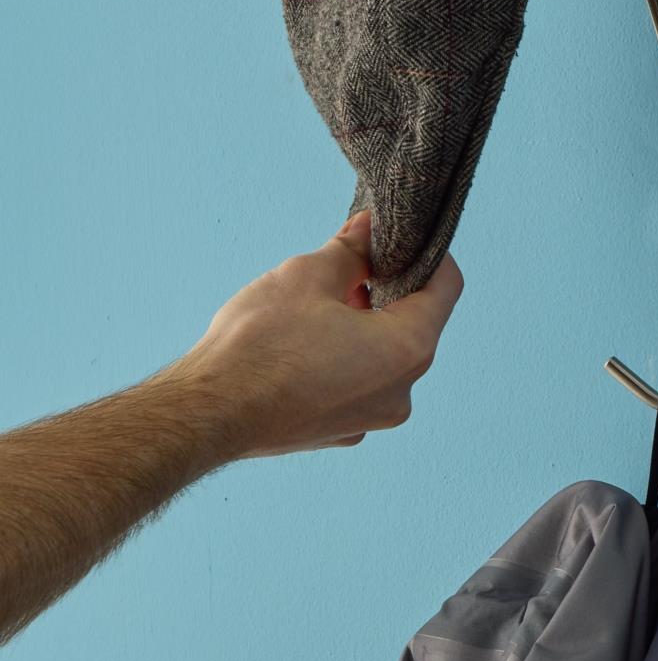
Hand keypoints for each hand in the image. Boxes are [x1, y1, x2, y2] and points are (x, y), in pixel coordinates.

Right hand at [172, 211, 462, 459]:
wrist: (207, 415)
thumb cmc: (260, 345)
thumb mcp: (308, 275)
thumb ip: (350, 249)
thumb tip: (367, 229)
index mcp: (407, 349)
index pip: (446, 287)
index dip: (428, 255)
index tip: (400, 238)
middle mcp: (400, 392)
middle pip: (414, 323)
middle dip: (388, 288)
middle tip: (353, 261)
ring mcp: (370, 418)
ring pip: (384, 356)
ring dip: (364, 322)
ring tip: (322, 299)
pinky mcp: (339, 431)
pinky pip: (357, 383)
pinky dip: (344, 357)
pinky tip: (307, 340)